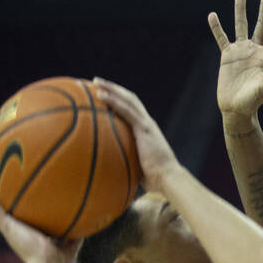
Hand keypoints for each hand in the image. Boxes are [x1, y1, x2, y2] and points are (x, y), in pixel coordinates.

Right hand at [0, 175, 80, 262]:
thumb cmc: (58, 261)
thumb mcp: (70, 244)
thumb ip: (76, 233)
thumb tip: (88, 223)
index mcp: (27, 234)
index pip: (22, 218)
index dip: (19, 208)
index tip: (19, 195)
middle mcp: (16, 230)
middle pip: (6, 211)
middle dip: (2, 198)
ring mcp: (9, 228)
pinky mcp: (6, 226)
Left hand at [92, 78, 179, 195]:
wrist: (168, 179)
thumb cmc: (154, 180)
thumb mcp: (137, 168)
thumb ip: (126, 163)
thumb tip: (109, 171)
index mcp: (147, 131)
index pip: (133, 109)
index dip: (120, 99)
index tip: (104, 94)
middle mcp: (147, 123)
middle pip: (130, 99)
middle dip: (113, 88)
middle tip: (96, 82)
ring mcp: (147, 124)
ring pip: (128, 99)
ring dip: (111, 88)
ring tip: (94, 82)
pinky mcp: (145, 128)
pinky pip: (127, 110)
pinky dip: (113, 101)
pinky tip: (100, 95)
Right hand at [209, 0, 262, 125]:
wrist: (236, 110)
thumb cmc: (253, 102)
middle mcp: (254, 51)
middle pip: (261, 24)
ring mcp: (240, 52)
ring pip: (241, 25)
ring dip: (240, 9)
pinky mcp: (227, 56)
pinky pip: (221, 38)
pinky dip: (217, 27)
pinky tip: (213, 15)